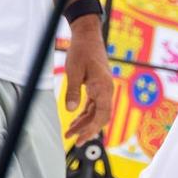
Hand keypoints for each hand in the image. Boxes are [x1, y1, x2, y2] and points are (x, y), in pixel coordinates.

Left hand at [60, 17, 113, 141]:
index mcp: (103, 87)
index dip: (91, 128)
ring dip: (85, 123)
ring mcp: (103, 88)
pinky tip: (75, 120)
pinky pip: (94, 105)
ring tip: (70, 132)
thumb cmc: (81, 50)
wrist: (88, 35)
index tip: (80, 137)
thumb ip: (73, 92)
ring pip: (96, 112)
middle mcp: (106, 90)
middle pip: (100, 116)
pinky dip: (85, 113)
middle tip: (75, 141)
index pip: (102, 115)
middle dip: (88, 130)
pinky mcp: (98, 86)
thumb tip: (71, 110)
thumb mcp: (73, 71)